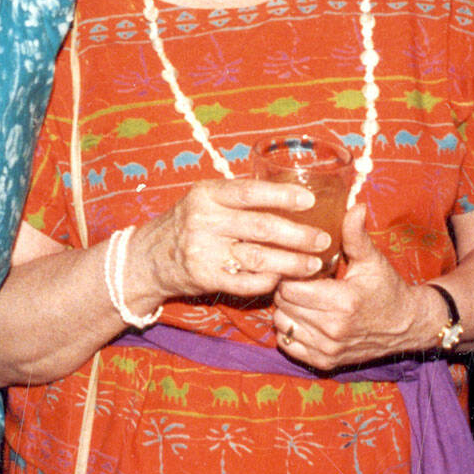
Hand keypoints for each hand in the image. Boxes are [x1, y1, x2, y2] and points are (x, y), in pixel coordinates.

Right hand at [127, 179, 327, 305]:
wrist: (150, 256)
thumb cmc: (189, 222)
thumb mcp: (205, 199)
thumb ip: (238, 198)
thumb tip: (289, 195)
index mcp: (207, 194)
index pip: (249, 192)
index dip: (281, 196)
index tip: (309, 200)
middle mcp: (204, 219)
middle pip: (261, 227)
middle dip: (298, 235)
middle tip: (323, 240)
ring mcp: (204, 250)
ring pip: (258, 257)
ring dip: (292, 262)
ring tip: (314, 264)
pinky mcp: (206, 277)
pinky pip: (247, 282)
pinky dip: (270, 280)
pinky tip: (284, 278)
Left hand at [271, 204, 430, 370]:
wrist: (408, 326)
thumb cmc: (387, 289)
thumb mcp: (372, 260)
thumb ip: (355, 234)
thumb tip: (354, 204)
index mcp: (342, 302)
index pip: (290, 286)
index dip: (286, 272)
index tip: (292, 263)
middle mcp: (333, 329)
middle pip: (283, 303)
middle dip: (283, 287)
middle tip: (294, 276)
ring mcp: (329, 349)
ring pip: (282, 323)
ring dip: (284, 309)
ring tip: (297, 296)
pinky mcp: (326, 363)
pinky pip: (288, 345)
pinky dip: (288, 331)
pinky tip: (301, 316)